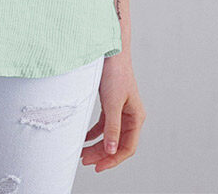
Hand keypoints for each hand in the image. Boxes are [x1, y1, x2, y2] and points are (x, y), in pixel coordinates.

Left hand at [81, 53, 145, 171]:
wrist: (109, 50)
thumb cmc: (114, 72)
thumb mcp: (112, 102)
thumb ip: (112, 127)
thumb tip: (112, 151)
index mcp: (136, 117)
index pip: (127, 147)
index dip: (113, 159)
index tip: (98, 167)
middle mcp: (130, 116)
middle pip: (117, 143)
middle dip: (102, 154)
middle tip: (85, 161)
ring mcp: (120, 110)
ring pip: (109, 135)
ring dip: (96, 145)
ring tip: (82, 154)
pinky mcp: (110, 103)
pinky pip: (103, 125)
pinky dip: (93, 133)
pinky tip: (83, 138)